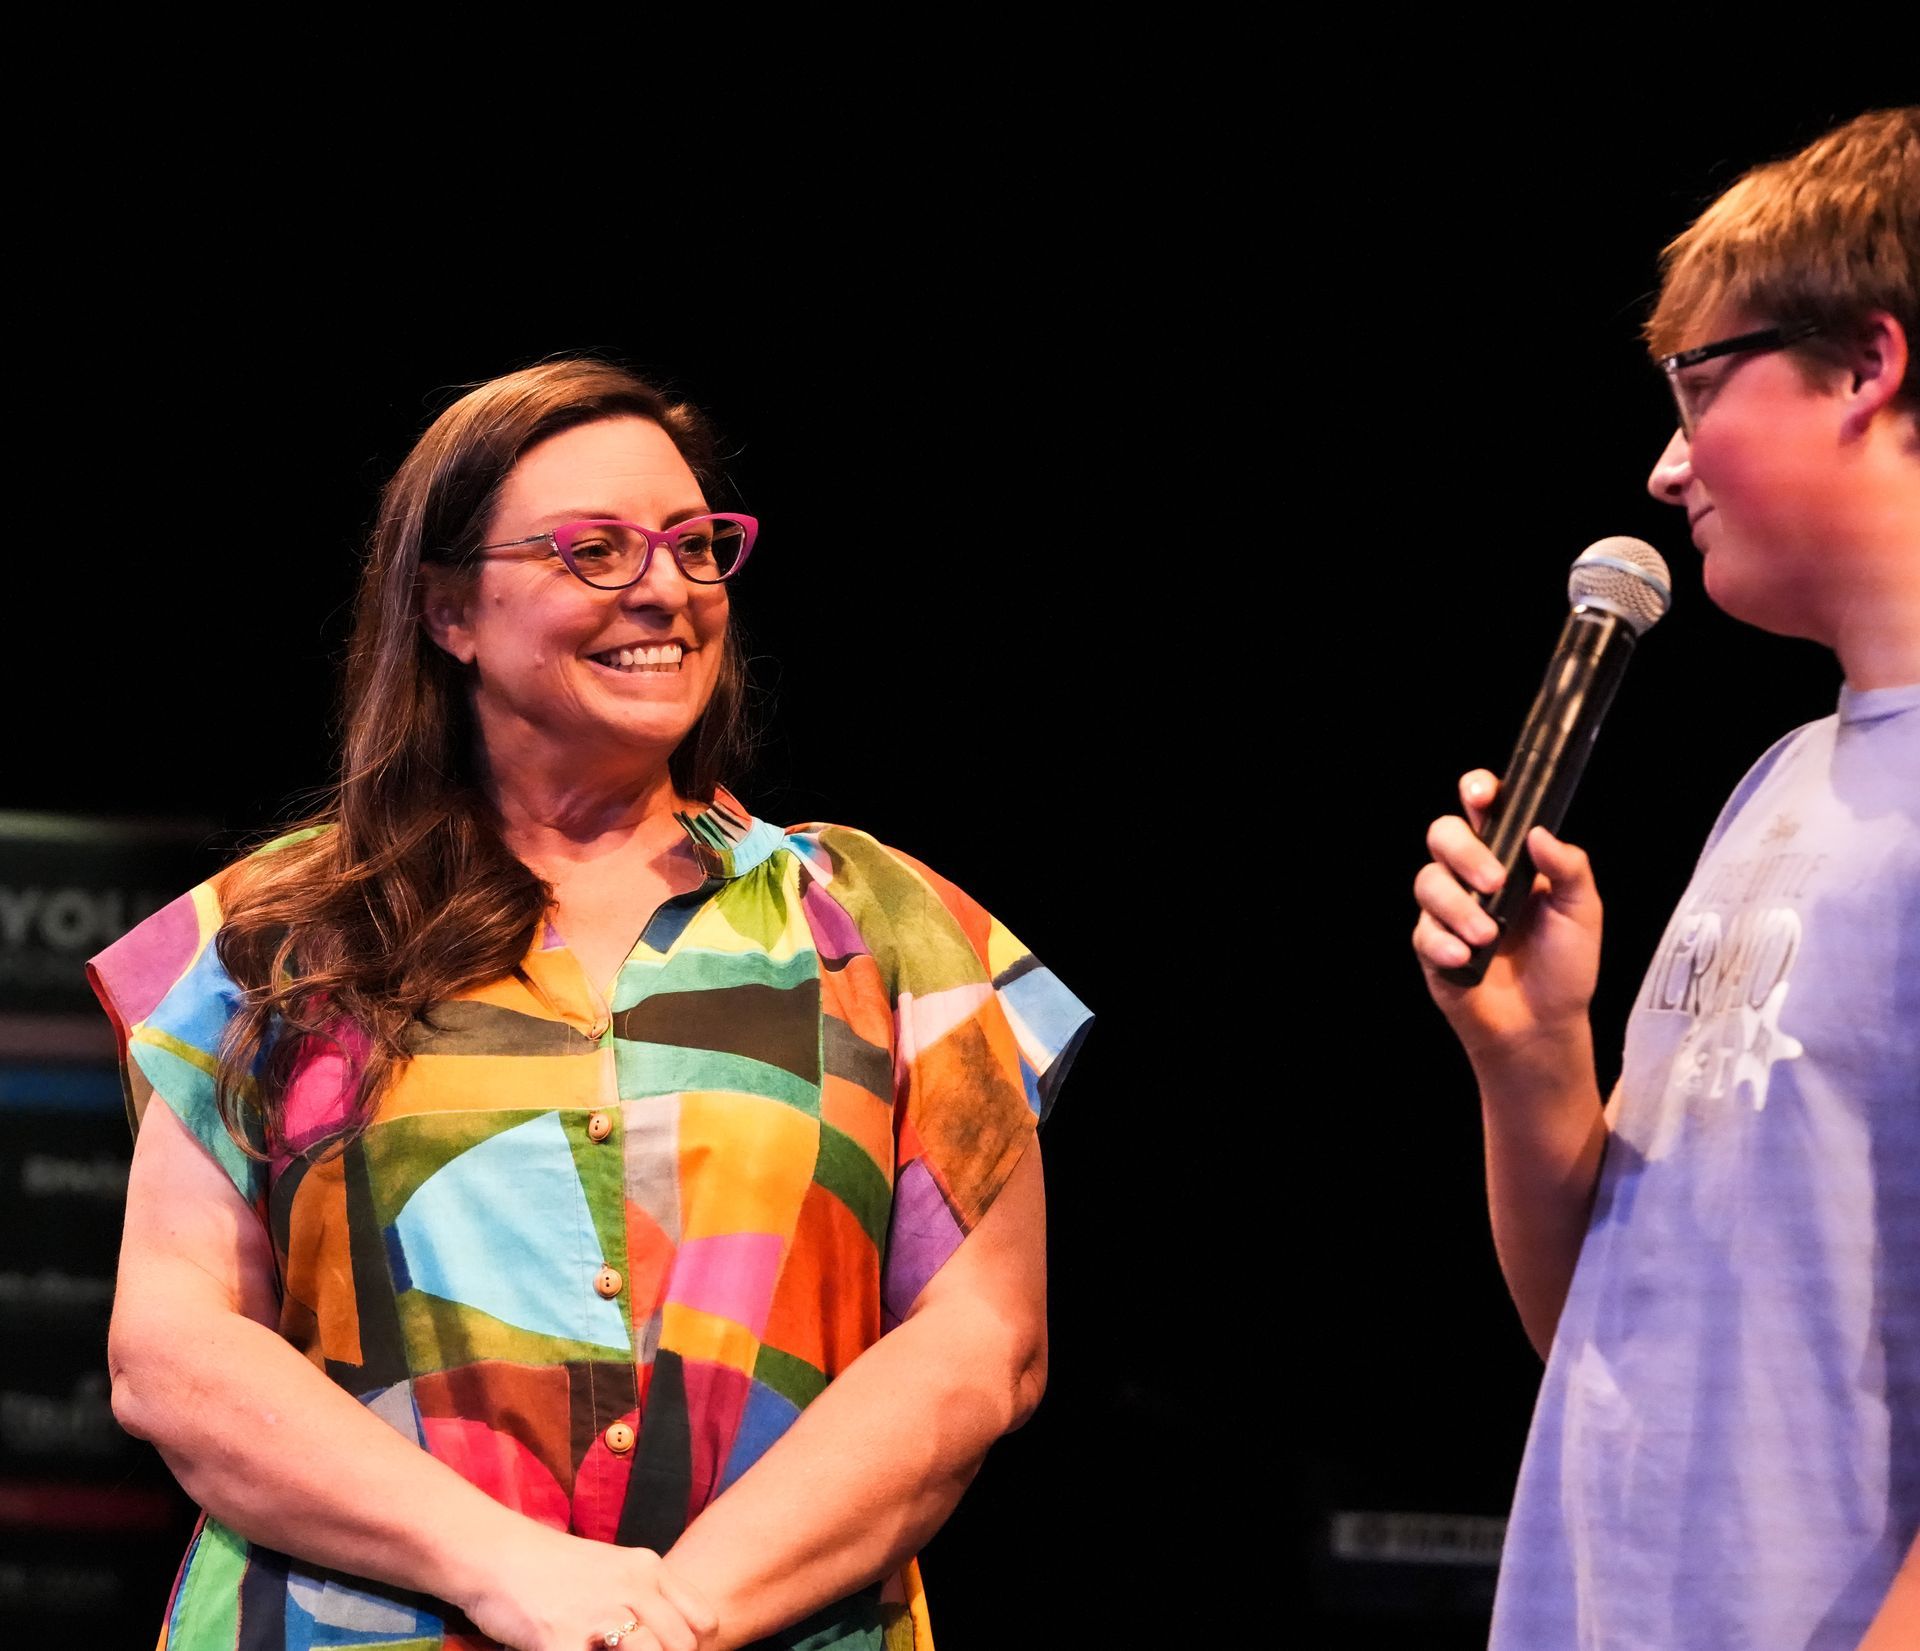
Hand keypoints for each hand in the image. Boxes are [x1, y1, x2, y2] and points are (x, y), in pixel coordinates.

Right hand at [461, 1524, 719, 1650]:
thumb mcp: (611, 1568)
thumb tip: (663, 1637)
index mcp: (648, 1569)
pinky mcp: (562, 1641)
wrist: (495, 1554)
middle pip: (681, 1646)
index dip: (692, 1648)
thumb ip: (642, 1596)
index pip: (703, 1621)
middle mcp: (633, 1588)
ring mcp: (599, 1615)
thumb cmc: (550, 1567)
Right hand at [1411, 770, 1602, 1052]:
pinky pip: (1422, 931)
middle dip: (1463, 852)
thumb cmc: (1566, 965)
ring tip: (1488, 937)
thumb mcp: (1583, 911)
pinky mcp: (1430, 945)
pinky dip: (1443, 942)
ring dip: (1457, 906)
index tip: (1480, 795)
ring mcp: (1448, 910)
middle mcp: (1472, 876)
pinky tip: (1465, 959)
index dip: (1476, 791)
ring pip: (1427, 881)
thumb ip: (1569, 868)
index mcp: (1509, 857)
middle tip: (1494, 883)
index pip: (1484, 810)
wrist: (1543, 1026)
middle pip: (1443, 835)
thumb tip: (1538, 834)